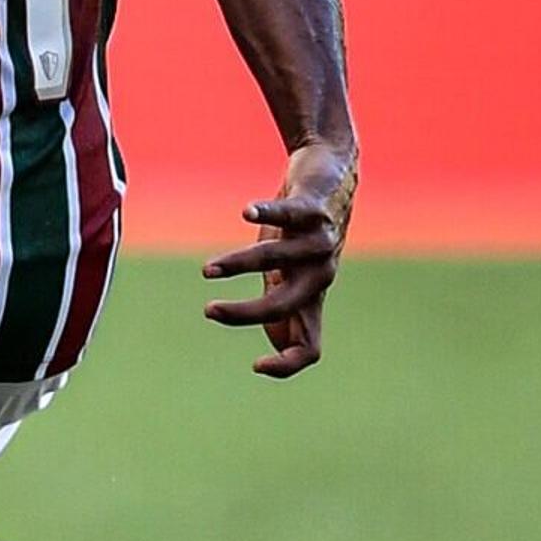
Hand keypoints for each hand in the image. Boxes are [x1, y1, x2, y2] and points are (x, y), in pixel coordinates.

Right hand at [201, 141, 353, 376]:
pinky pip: (289, 214)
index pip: (310, 346)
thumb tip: (279, 345)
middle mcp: (319, 275)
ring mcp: (318, 242)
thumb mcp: (291, 275)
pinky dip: (266, 213)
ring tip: (208, 269)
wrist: (331, 174)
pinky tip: (245, 212)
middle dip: (244, 313)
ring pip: (276, 259)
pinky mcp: (313, 209)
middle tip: (209, 310)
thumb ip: (285, 307)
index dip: (287, 363)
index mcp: (310, 297)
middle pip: (283, 305)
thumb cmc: (303, 232)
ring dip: (238, 265)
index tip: (255, 366)